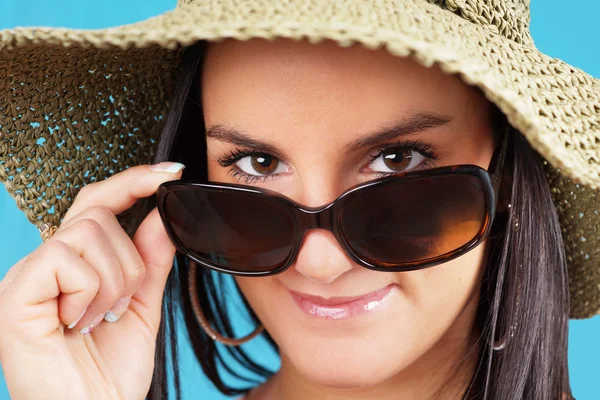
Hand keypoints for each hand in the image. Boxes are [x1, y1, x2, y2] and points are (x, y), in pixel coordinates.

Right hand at [0, 162, 184, 399]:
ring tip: (99, 320)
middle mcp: (44, 265)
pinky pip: (64, 258)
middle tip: (121, 306)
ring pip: (87, 232)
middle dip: (130, 260)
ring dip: (113, 281)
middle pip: (97, 212)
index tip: (170, 172)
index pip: (99, 203)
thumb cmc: (111, 373)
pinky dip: (88, 292)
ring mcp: (25, 277)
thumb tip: (160, 214)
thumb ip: (150, 261)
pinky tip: (77, 324)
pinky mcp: (14, 295)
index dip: (133, 181)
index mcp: (73, 266)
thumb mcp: (141, 307)